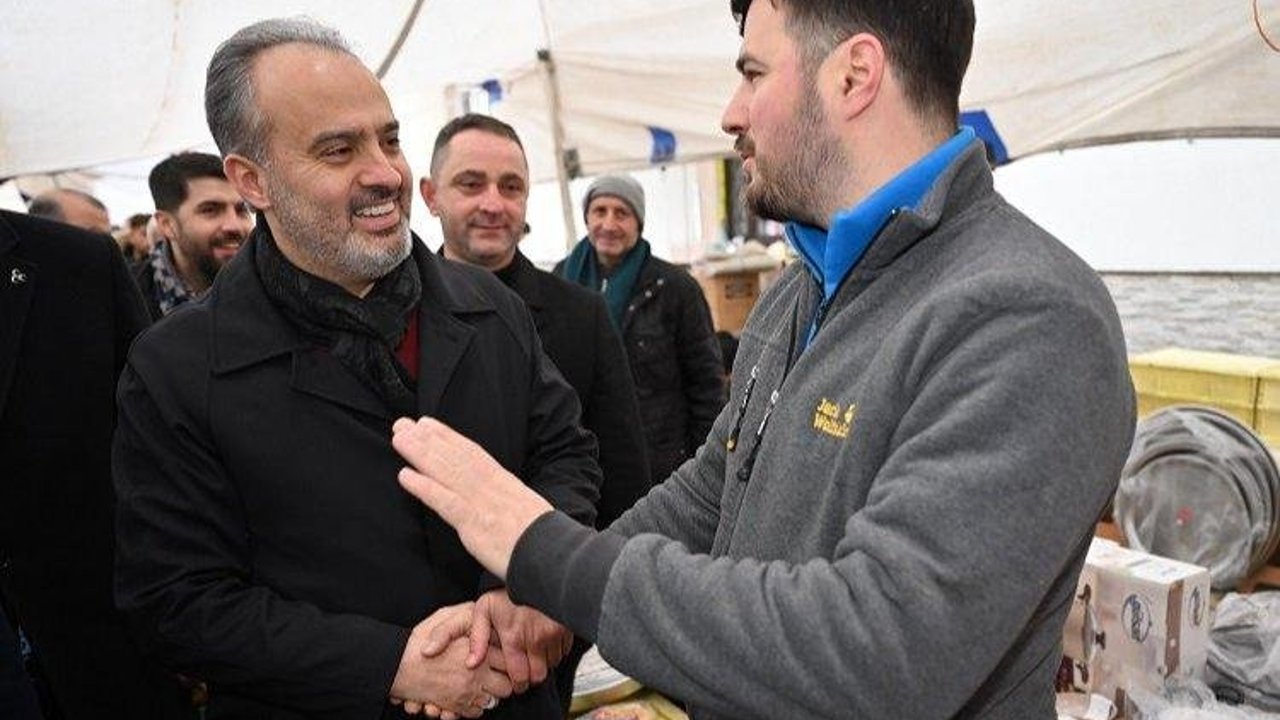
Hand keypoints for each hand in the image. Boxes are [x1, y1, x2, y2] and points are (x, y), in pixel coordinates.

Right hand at [390, 604, 512, 717]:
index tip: (502, 659)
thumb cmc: (419, 639)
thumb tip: (481, 625)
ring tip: (480, 686)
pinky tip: (467, 696)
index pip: (508, 661)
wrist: (396, 665)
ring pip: (492, 702)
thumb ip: (466, 620)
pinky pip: (475, 712)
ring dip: (488, 695)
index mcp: (477, 651)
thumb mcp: (444, 617)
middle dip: (502, 682)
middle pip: (505, 687)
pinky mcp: (455, 706)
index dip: (507, 660)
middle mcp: (476, 675)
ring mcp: (466, 693)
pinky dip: (473, 707)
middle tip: (495, 675)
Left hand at [391, 417, 552, 578]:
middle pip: (454, 457)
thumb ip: (508, 502)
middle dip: (427, 439)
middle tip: (402, 424)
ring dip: (420, 454)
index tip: (428, 424)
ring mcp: (482, 504)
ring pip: (446, 472)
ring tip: (399, 439)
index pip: (472, 453)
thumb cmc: (544, 540)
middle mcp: (491, 487)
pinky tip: (406, 476)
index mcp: (504, 483)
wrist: (556, 555)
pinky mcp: (475, 525)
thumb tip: (497, 501)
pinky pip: (445, 503)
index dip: (448, 437)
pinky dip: (424, 488)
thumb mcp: (528, 511)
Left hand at [448, 589, 572, 693]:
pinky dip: (556, 650)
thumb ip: (477, 639)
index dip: (517, 683)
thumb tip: (471, 664)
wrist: (534, 572)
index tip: (516, 679)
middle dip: (532, 676)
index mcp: (514, 638)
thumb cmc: (507, 590)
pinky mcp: (566, 628)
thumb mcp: (484, 610)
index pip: (519, 677)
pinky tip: (545, 641)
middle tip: (527, 669)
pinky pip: (564, 650)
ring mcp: (553, 634)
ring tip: (535, 652)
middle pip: (539, 676)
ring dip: (544, 662)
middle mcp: (536, 639)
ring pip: (552, 663)